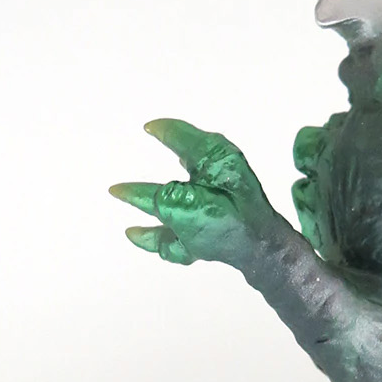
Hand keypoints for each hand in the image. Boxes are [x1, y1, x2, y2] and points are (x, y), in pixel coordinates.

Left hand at [109, 119, 271, 263]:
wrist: (264, 243)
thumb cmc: (244, 200)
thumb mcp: (220, 157)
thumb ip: (185, 141)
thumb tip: (154, 128)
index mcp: (177, 203)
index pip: (155, 182)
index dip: (153, 161)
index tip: (148, 130)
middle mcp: (177, 226)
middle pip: (153, 207)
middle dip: (135, 196)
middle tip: (117, 191)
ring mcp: (188, 243)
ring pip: (160, 238)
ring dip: (146, 234)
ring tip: (131, 232)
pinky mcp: (202, 252)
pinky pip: (177, 253)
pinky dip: (168, 248)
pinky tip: (164, 246)